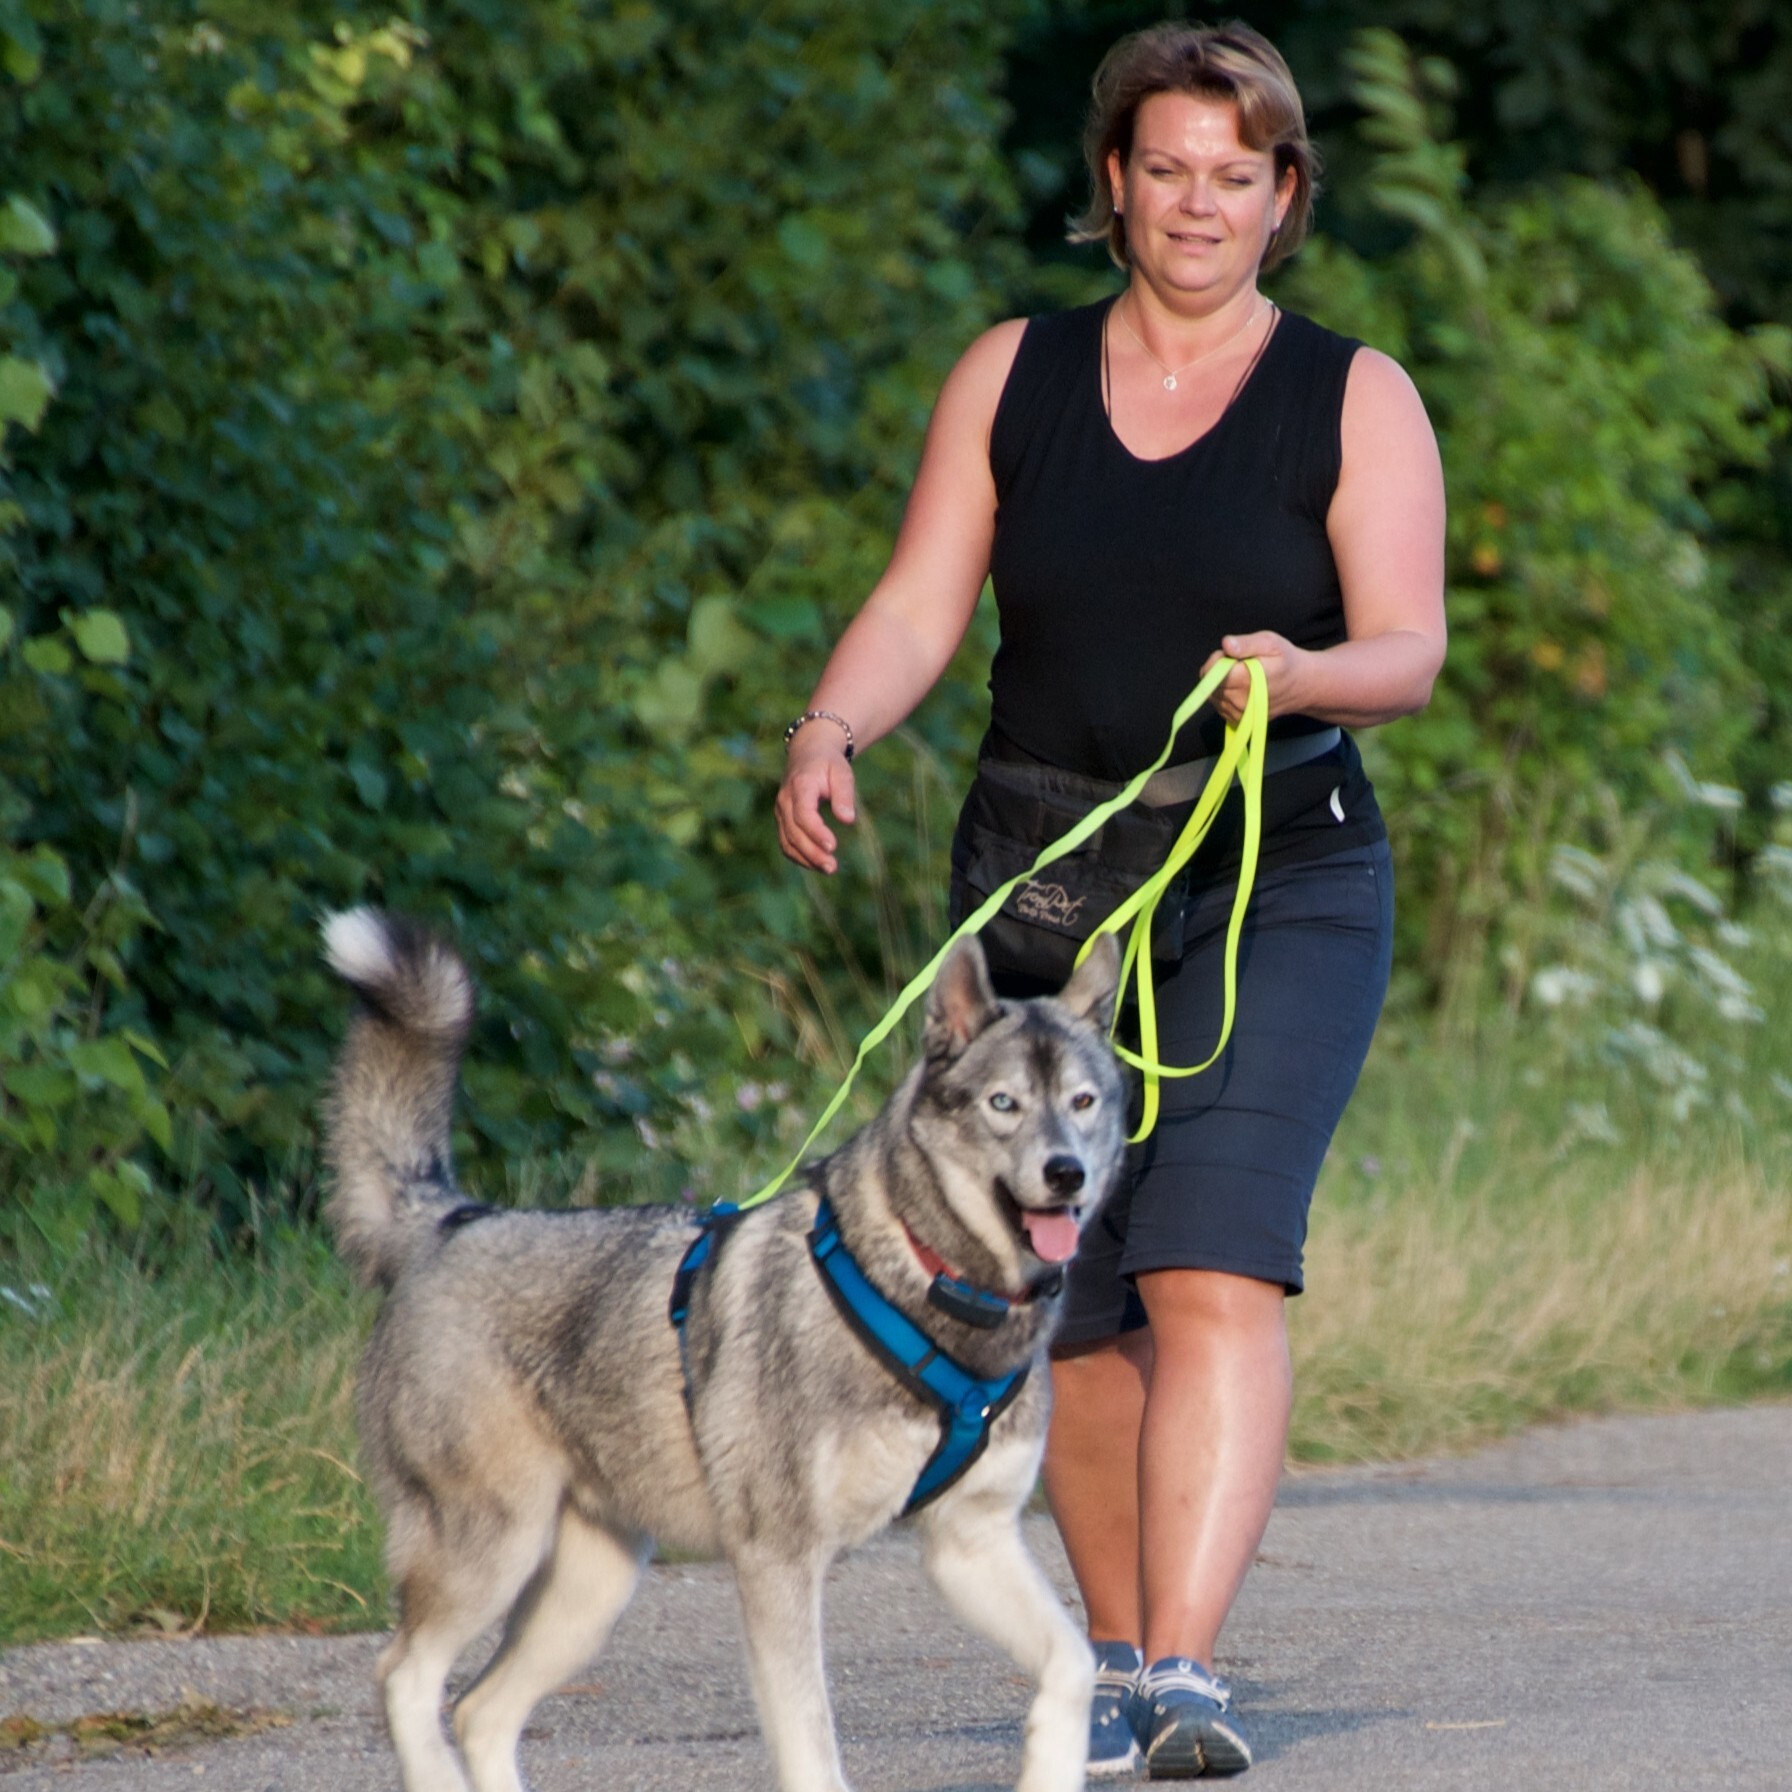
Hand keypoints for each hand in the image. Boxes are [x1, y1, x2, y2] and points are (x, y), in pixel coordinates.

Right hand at [776, 738, 857, 873]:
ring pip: (787, 841)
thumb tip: (848, 820)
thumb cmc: (828, 764)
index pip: (803, 813)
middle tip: (832, 867)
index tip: (833, 846)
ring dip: (806, 859)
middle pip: (794, 832)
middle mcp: (785, 800)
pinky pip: (786, 843)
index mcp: (800, 785)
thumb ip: (844, 794)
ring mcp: (780, 811)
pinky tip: (817, 864)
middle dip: (812, 852)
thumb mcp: (842, 772)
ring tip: (828, 869)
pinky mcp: (782, 820)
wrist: (808, 754)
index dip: (816, 832)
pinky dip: (799, 856)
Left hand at [1199, 631, 1311, 725]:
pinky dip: (1225, 695)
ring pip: (1212, 694)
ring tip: (1244, 677)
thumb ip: (1246, 643)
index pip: (1210, 672)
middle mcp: (1239, 702)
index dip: (1217, 659)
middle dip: (1220, 670)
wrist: (1301, 686)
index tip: (1233, 655)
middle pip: (1210, 683)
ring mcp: (1237, 714)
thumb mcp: (1270, 642)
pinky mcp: (1236, 721)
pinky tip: (1243, 689)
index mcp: (1245, 681)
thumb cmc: (1285, 661)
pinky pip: (1218, 704)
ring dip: (1222, 683)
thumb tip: (1226, 644)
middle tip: (1242, 664)